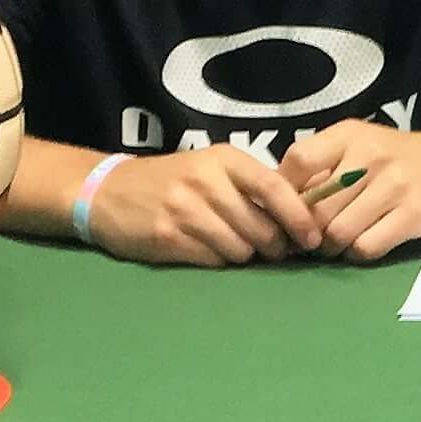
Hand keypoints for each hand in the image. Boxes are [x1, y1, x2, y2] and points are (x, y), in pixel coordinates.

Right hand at [82, 145, 325, 267]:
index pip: (274, 187)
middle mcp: (205, 180)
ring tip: (233, 246)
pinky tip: (206, 251)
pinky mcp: (169, 237)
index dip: (299, 216)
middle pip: (262, 227)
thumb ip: (250, 187)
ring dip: (244, 255)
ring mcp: (185, 209)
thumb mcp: (210, 169)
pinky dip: (218, 262)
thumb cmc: (171, 182)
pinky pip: (213, 261)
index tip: (313, 238)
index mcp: (222, 159)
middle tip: (272, 250)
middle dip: (274, 246)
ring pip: (240, 249)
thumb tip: (301, 219)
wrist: (107, 191)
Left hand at [278, 121, 420, 262]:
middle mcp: (369, 156)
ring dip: (332, 248)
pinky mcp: (413, 214)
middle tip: (313, 240)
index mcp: (350, 135)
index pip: (298, 162)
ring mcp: (393, 186)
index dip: (285, 193)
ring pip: (338, 232)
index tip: (289, 210)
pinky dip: (358, 254)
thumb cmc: (405, 158)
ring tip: (337, 245)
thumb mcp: (365, 146)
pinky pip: (367, 246)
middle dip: (309, 232)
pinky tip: (364, 246)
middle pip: (316, 208)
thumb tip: (282, 202)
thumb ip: (327, 167)